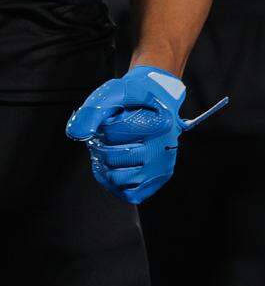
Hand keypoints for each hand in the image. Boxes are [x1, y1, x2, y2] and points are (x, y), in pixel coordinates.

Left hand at [66, 65, 225, 204]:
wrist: (158, 101)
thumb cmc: (134, 98)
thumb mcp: (114, 92)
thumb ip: (93, 110)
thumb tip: (77, 134)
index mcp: (160, 123)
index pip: (112, 132)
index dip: (103, 125)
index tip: (112, 118)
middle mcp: (164, 147)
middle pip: (112, 158)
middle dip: (100, 146)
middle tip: (107, 136)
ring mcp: (161, 166)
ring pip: (117, 178)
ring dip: (104, 165)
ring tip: (110, 150)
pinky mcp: (157, 181)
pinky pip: (126, 192)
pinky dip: (114, 182)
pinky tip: (115, 165)